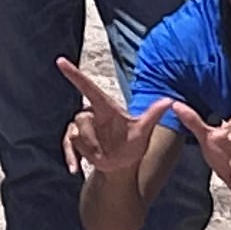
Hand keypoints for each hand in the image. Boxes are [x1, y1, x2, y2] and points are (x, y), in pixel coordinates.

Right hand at [57, 59, 177, 183]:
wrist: (122, 165)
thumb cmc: (134, 145)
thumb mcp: (144, 131)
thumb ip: (153, 115)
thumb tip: (170, 100)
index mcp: (105, 107)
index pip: (88, 87)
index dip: (74, 74)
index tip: (60, 61)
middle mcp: (91, 113)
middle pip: (81, 119)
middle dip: (92, 140)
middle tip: (106, 153)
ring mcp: (81, 127)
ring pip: (75, 134)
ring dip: (88, 150)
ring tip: (101, 158)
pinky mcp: (74, 139)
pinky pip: (68, 145)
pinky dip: (72, 157)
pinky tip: (76, 168)